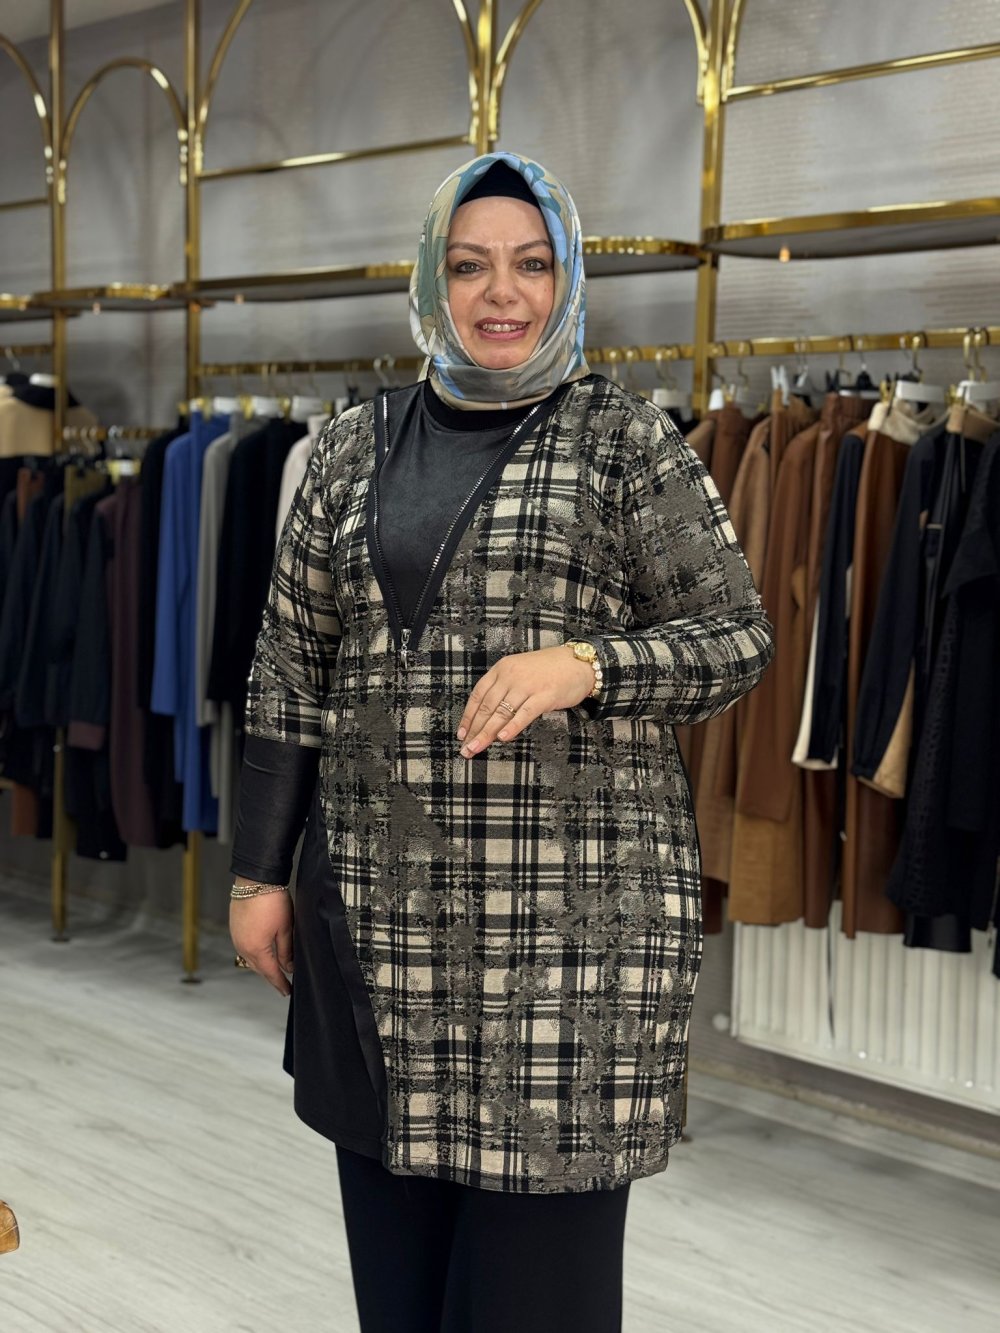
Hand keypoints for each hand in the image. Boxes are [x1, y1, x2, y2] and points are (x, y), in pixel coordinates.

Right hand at [230, 886, 293, 995]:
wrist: (255, 879)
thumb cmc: (271, 900)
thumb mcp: (285, 928)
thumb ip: (286, 951)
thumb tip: (288, 966)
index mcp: (256, 949)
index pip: (271, 973)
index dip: (280, 983)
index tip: (287, 991)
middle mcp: (242, 946)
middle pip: (259, 968)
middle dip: (271, 976)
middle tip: (283, 983)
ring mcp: (236, 937)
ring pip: (250, 959)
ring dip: (262, 965)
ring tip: (274, 969)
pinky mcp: (235, 928)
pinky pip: (244, 948)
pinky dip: (254, 954)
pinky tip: (262, 952)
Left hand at [457, 645, 595, 757]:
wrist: (579, 663)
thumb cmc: (548, 671)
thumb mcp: (520, 673)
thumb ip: (504, 690)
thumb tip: (486, 718)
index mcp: (502, 669)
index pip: (478, 695)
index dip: (468, 716)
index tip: (462, 734)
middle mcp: (511, 675)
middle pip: (487, 707)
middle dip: (474, 730)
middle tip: (466, 748)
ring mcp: (528, 685)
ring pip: (502, 712)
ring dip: (487, 733)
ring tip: (476, 748)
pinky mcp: (545, 695)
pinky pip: (525, 713)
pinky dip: (512, 726)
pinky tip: (502, 738)